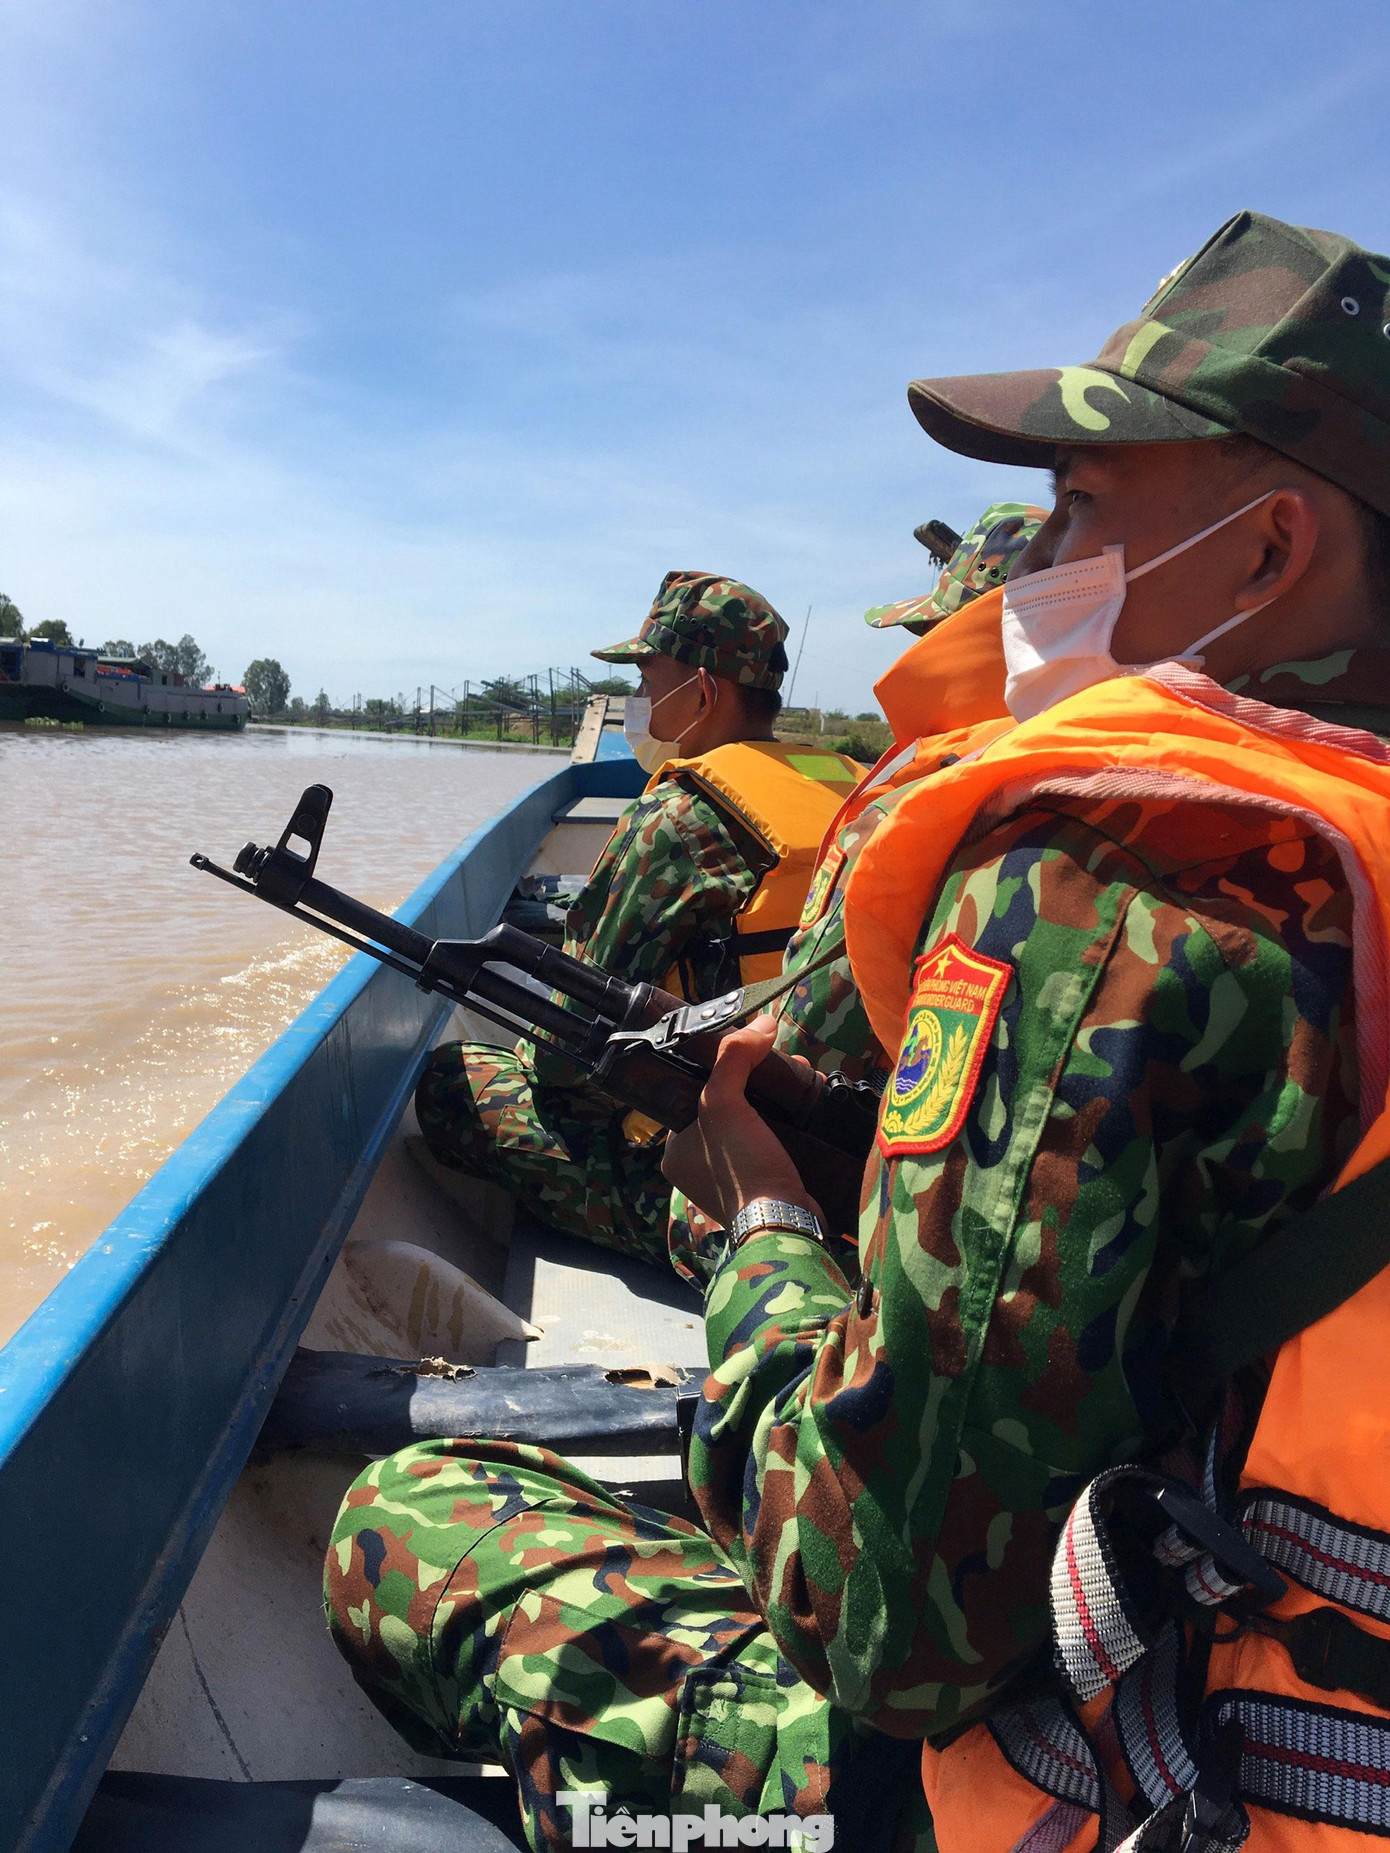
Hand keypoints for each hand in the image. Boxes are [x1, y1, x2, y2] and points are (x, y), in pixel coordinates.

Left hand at [663, 1015, 822, 1229]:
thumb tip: (763, 1022)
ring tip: (801, 1073)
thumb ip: (734, 1058)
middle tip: (780, 1059)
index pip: (693, 1093)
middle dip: (758, 1079)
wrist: (785, 1224)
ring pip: (756, 1118)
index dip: (721, 1067)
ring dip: (779, 1095)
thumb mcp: (724, 1104)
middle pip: (730, 1103)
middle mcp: (700, 1165)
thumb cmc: (742, 1167)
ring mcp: (734, 1177)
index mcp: (676, 1150)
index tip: (749, 1049)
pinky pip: (775, 1138)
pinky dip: (792, 1118)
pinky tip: (809, 1098)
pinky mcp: (766, 1183)